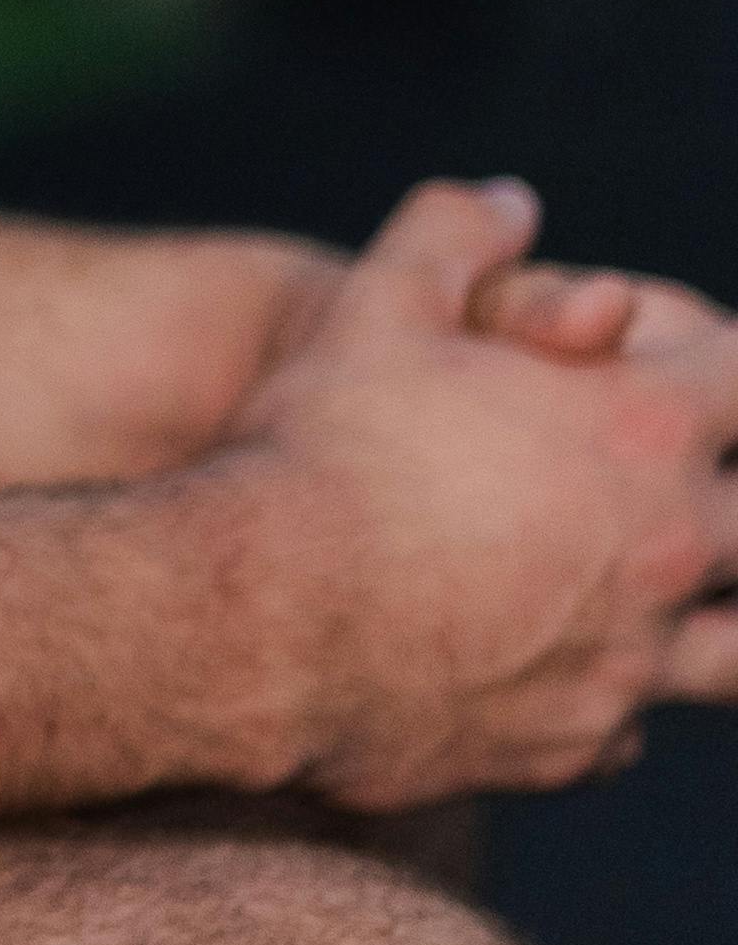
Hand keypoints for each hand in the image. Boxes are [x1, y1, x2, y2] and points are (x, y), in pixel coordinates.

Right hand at [224, 177, 737, 804]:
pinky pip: (634, 723)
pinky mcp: (583, 741)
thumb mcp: (374, 305)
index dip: (714, 367)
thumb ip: (451, 233)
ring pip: (737, 653)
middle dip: (719, 497)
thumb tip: (508, 202)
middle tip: (670, 487)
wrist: (255, 623)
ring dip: (708, 618)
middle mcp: (669, 546)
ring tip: (657, 598)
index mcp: (644, 427)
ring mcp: (636, 657)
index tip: (677, 374)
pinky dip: (612, 699)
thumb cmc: (317, 450)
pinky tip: (559, 675)